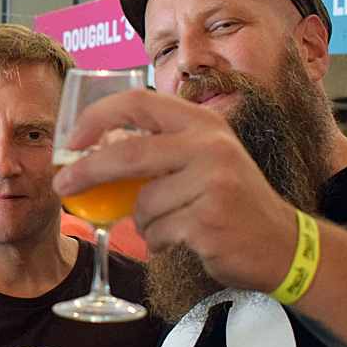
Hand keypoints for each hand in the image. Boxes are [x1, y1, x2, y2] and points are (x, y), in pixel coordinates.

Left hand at [51, 88, 298, 292]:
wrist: (283, 245)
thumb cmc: (233, 201)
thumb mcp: (205, 159)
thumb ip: (161, 149)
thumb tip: (93, 153)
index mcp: (203, 123)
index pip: (139, 101)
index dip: (97, 117)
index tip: (72, 139)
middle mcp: (210, 146)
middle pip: (128, 153)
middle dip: (87, 171)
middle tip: (63, 184)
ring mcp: (212, 183)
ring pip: (142, 204)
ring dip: (143, 223)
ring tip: (171, 226)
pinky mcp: (208, 221)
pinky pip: (157, 233)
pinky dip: (159, 242)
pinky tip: (185, 241)